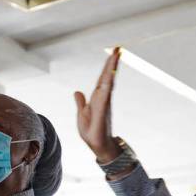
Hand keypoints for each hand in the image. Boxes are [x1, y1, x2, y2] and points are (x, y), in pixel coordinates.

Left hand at [74, 48, 121, 162]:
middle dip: (112, 63)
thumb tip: (77, 92)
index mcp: (98, 97)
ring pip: (108, 82)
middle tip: (118, 49)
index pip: (103, 78)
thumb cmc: (91, 132)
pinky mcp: (102, 111)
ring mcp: (104, 103)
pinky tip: (110, 76)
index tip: (113, 53)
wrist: (98, 146)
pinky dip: (107, 85)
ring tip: (116, 56)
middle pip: (107, 76)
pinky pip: (105, 95)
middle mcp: (103, 98)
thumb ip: (80, 102)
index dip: (107, 66)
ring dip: (112, 69)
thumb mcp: (81, 114)